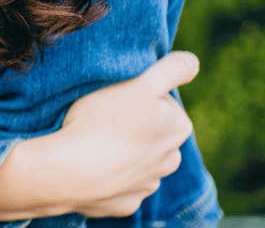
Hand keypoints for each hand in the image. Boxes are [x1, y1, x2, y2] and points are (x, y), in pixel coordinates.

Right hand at [18, 50, 199, 219]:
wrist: (71, 171)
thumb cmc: (103, 122)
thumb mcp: (141, 85)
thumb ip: (172, 70)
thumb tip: (193, 62)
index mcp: (178, 127)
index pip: (163, 101)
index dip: (139, 95)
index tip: (118, 97)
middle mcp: (169, 159)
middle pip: (153, 132)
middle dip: (135, 125)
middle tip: (105, 117)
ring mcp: (147, 184)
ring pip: (138, 160)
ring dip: (124, 152)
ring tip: (97, 141)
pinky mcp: (124, 203)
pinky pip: (120, 185)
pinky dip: (109, 176)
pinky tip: (92, 165)